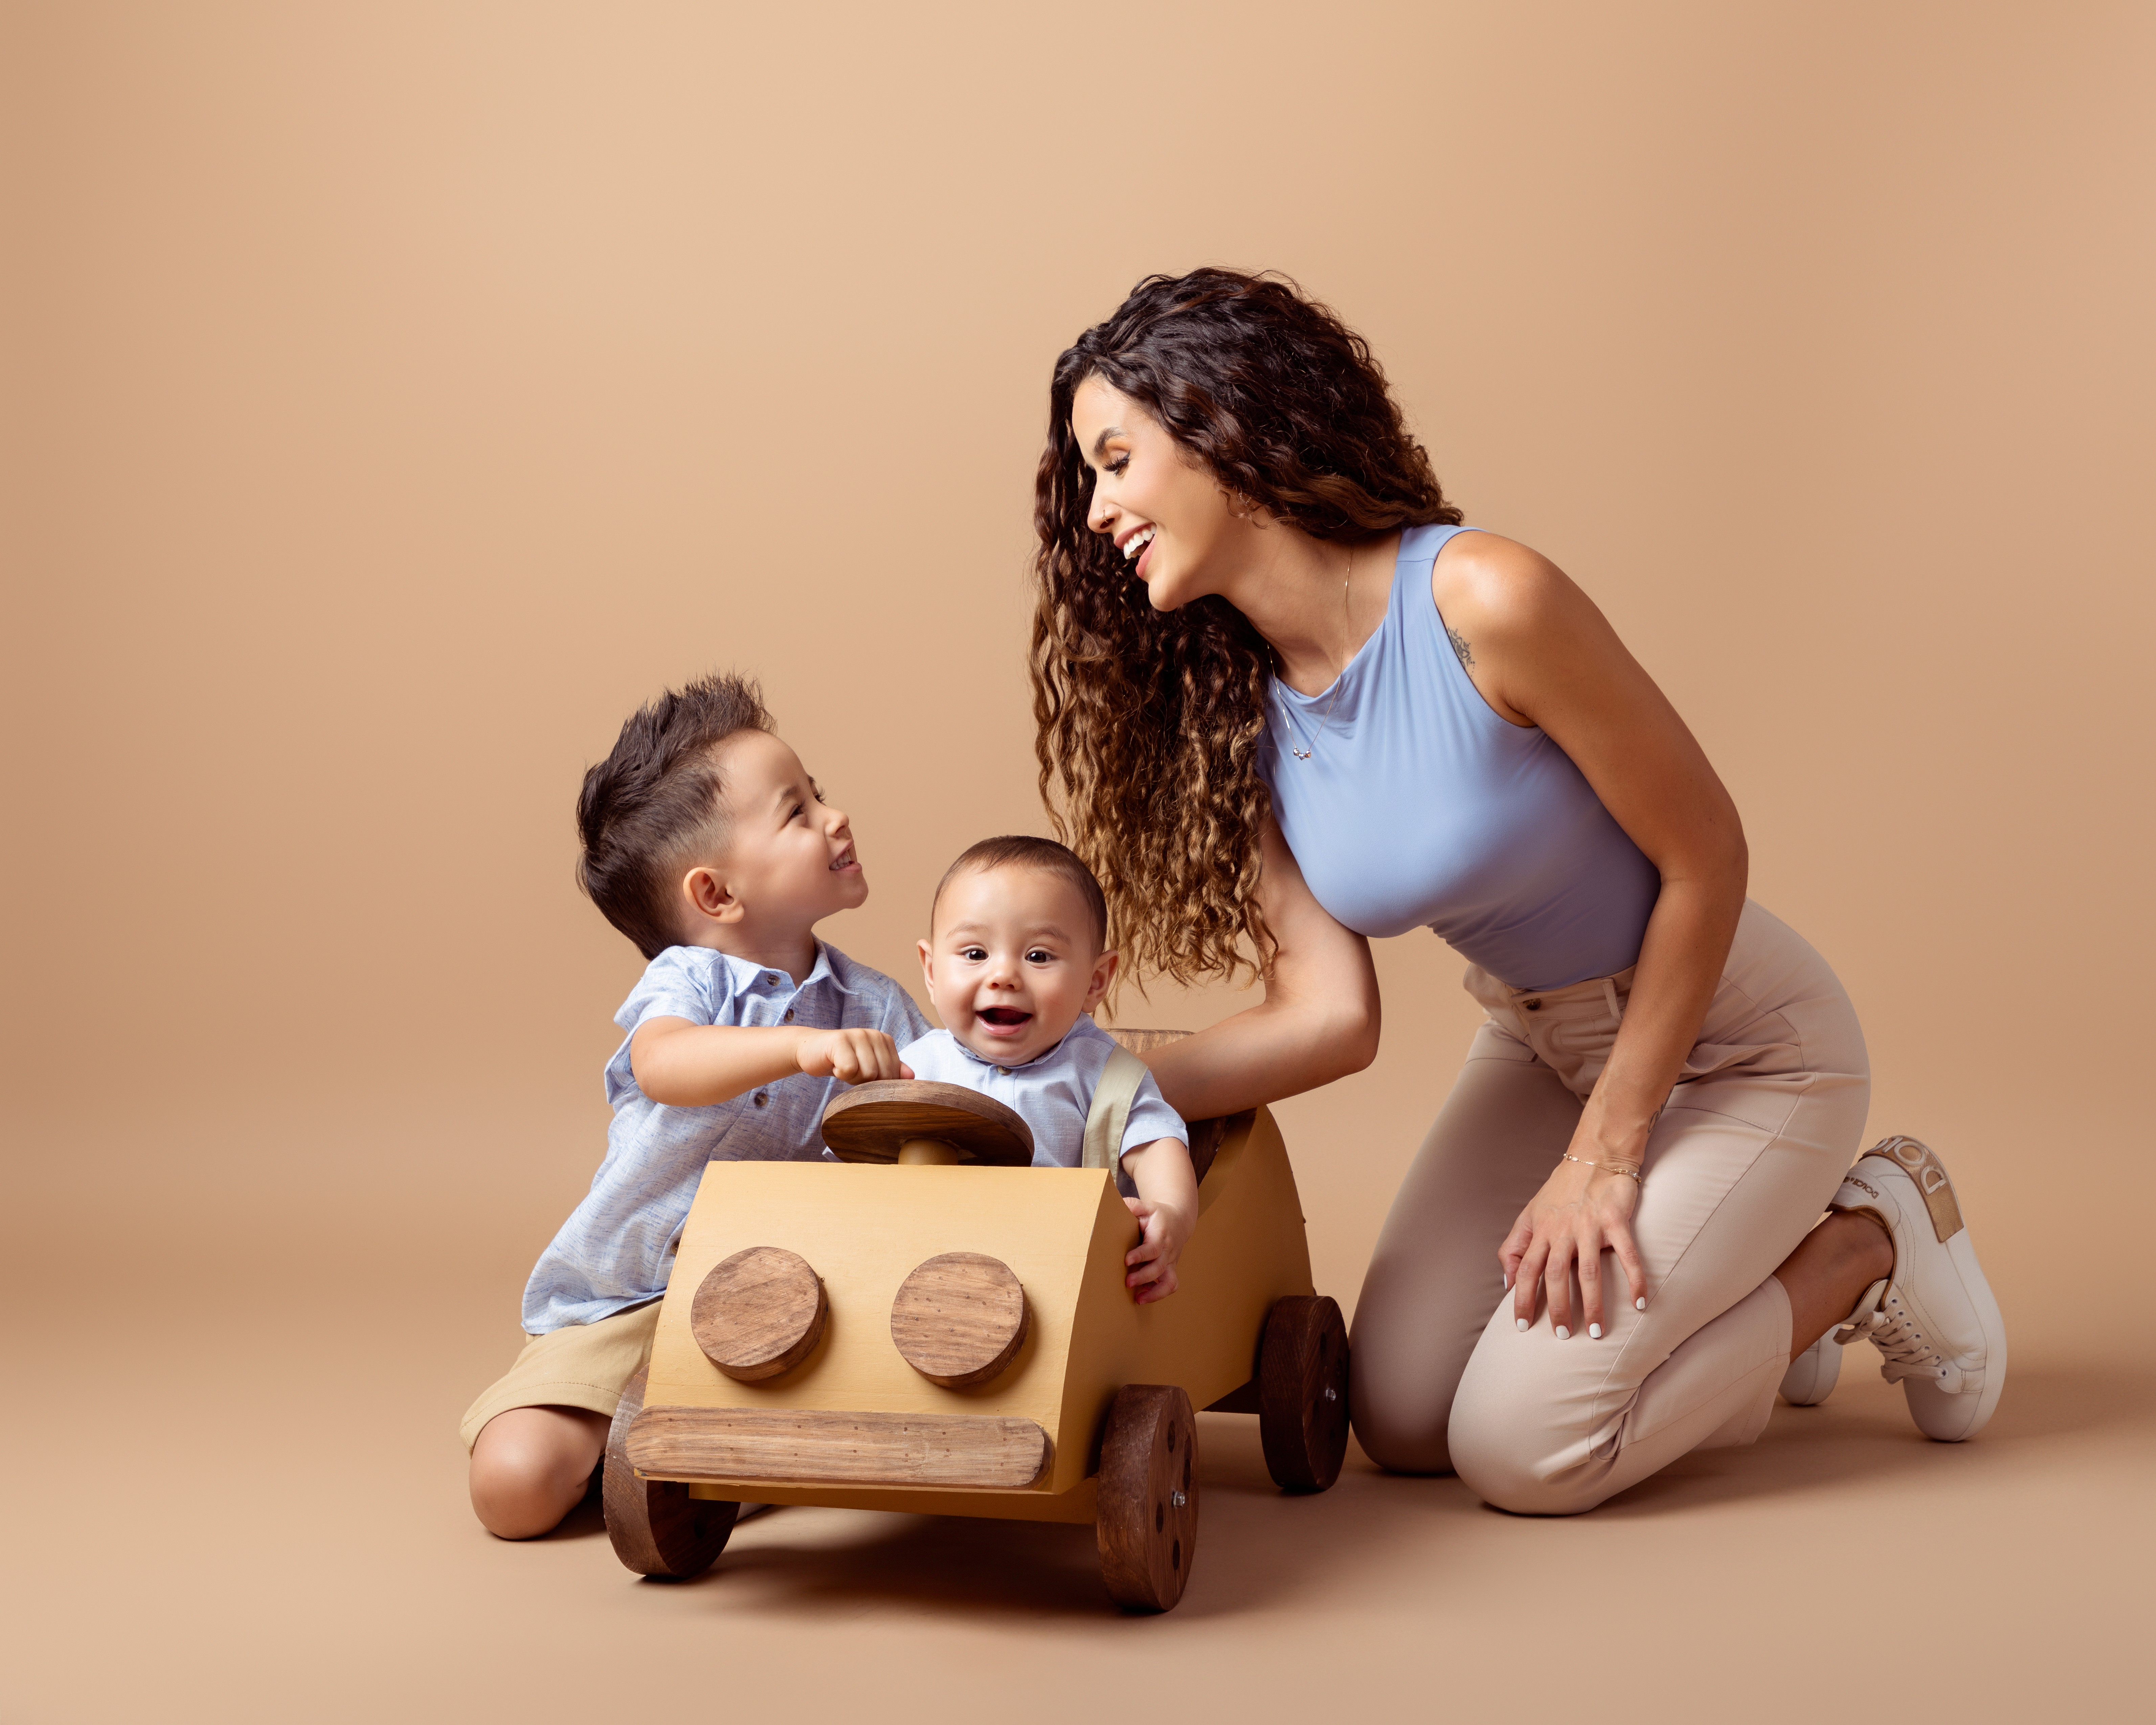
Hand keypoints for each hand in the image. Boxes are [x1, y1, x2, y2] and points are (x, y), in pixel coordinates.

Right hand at [796, 1028, 910, 1084]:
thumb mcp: (869, 1066)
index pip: (894, 1075)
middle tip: (851, 1071)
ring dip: (852, 1078)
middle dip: (865, 1082)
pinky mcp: (839, 1041)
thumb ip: (891, 1070)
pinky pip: (849, 1070)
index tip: (862, 1072)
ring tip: (843, 1067)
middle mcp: (874, 1034)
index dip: (877, 1082)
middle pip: (882, 1075)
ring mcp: (857, 1035)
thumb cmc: (842, 1060)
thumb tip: (911, 1076)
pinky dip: (840, 1074)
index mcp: (885, 1040)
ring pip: (867, 1074)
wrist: (811, 1051)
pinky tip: (834, 1065)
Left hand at [1121, 1195, 1193, 1303]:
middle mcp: (1168, 1251)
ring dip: (1155, 1293)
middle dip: (1143, 1277)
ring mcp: (1171, 1262)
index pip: (1153, 1248)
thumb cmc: (1158, 1214)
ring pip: (1169, 1281)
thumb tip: (1117, 1205)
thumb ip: (1133, 1205)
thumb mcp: (1147, 1206)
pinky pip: (1170, 1286)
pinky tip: (1143, 1297)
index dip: (1141, 1255)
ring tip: (1138, 1299)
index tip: (1127, 1261)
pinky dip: (1159, 1294)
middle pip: (1159, 1267)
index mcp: (1161, 1235)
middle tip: (1127, 1282)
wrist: (1179, 1220)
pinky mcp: (1170, 1270)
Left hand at [1499, 1153, 1647, 1337]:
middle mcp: (1562, 1230)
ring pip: (1589, 1272)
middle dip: (1557, 1308)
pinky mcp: (1615, 1220)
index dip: (1521, 1299)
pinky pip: (1627, 1255)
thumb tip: (1506, 1283)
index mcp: (1539, 1230)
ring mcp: (1589, 1226)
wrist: (1594, 1156)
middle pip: (1555, 1275)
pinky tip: (1640, 1303)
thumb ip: (1514, 1247)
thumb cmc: (1561, 1189)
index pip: (1525, 1270)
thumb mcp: (1529, 1214)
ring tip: (1596, 1331)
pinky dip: (1635, 1280)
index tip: (1522, 1326)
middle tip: (1562, 1336)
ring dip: (1593, 1304)